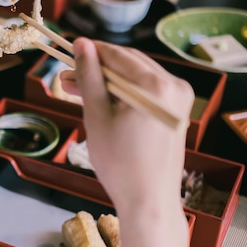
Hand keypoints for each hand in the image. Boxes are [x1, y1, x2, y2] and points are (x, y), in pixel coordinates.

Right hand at [60, 38, 193, 207]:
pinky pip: (146, 91)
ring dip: (108, 81)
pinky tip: (101, 100)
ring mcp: (179, 99)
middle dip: (97, 68)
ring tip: (77, 89)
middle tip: (67, 76)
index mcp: (156, 86)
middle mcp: (174, 86)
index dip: (90, 52)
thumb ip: (90, 76)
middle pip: (129, 63)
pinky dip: (124, 93)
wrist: (148, 202)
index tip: (68, 52)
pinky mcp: (177, 112)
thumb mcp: (97, 115)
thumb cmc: (120, 163)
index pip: (117, 55)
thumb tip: (81, 44)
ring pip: (136, 77)